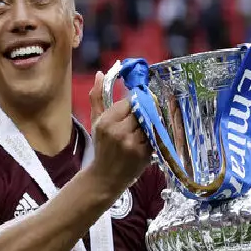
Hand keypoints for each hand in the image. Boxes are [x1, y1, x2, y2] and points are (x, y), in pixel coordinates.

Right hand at [86, 71, 152, 198]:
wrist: (105, 177)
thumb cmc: (102, 146)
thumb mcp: (96, 121)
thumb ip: (97, 96)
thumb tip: (99, 73)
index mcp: (106, 122)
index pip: (128, 102)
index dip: (134, 103)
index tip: (135, 106)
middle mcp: (119, 132)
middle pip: (141, 111)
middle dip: (143, 112)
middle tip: (141, 117)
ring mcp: (133, 144)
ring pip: (149, 123)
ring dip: (148, 124)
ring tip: (141, 130)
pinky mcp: (144, 154)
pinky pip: (154, 136)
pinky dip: (152, 135)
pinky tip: (144, 140)